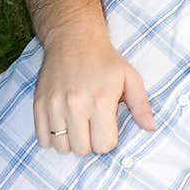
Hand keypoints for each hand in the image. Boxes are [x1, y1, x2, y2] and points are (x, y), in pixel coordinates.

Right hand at [33, 35, 155, 154]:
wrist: (74, 40)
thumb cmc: (106, 61)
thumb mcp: (131, 78)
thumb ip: (141, 106)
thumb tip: (151, 128)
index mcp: (101, 101)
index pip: (104, 145)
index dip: (109, 140)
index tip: (108, 127)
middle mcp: (75, 105)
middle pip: (82, 149)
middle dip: (91, 143)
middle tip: (94, 127)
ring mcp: (54, 105)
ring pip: (61, 147)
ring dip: (71, 142)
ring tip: (79, 126)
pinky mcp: (38, 104)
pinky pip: (42, 139)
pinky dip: (53, 138)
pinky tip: (64, 125)